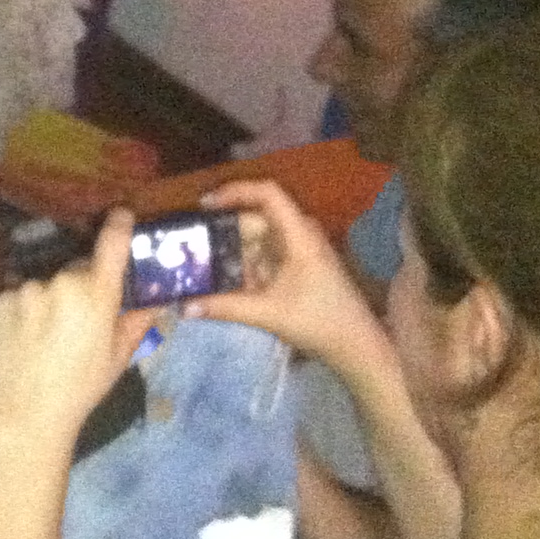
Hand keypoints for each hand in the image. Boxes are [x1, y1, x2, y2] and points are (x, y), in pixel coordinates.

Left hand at [0, 210, 148, 445]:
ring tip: (47, 336)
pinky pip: (18, 296)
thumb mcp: (117, 358)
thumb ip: (135, 322)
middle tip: (78, 321)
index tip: (120, 213)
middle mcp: (62, 283)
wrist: (28, 413)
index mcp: (97, 295)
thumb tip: (155, 301)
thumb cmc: (81, 388)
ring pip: (45, 285)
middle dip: (80, 287)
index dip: (118, 225)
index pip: (111, 245)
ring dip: (48, 300)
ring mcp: (28, 290)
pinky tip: (25, 337)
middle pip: (75, 271)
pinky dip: (23, 310)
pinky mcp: (0, 300)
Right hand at [186, 179, 394, 379]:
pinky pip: (266, 255)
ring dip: (233, 251)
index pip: (268, 194)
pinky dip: (246, 265)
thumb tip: (183, 307)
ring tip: (202, 265)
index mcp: (299, 236)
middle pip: (256, 220)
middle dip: (224, 232)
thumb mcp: (268, 314)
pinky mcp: (300, 267)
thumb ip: (224, 307)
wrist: (357, 347)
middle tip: (193, 246)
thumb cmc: (319, 322)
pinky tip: (228, 283)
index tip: (205, 205)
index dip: (235, 191)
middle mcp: (301, 236)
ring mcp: (302, 251)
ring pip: (259, 239)